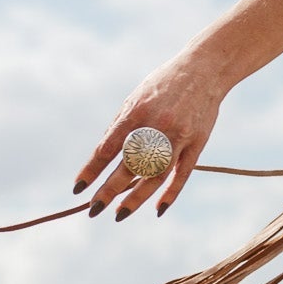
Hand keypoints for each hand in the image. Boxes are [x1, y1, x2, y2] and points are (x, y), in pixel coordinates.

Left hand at [73, 50, 224, 220]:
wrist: (204, 69)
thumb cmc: (163, 84)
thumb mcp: (136, 98)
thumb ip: (120, 127)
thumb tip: (102, 158)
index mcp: (135, 113)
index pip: (107, 148)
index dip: (91, 170)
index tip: (78, 188)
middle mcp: (156, 126)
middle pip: (129, 166)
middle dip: (109, 190)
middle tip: (94, 209)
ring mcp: (179, 136)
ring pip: (155, 175)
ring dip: (136, 197)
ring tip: (120, 214)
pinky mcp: (198, 143)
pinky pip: (182, 173)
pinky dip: (171, 193)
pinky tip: (158, 209)